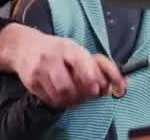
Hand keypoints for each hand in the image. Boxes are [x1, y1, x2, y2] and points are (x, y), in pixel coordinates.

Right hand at [0, 23, 126, 108]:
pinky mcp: (31, 84)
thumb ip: (100, 66)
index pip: (81, 62)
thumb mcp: (78, 51)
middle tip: (92, 93)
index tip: (99, 88)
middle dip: (84, 94)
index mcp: (69, 48)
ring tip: (79, 95)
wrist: (26, 47)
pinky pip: (51, 100)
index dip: (91, 78)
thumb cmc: (59, 50)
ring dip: (74, 100)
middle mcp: (52, 58)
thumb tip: (123, 83)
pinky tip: (65, 96)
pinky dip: (62, 102)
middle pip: (69, 86)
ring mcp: (40, 72)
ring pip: (60, 95)